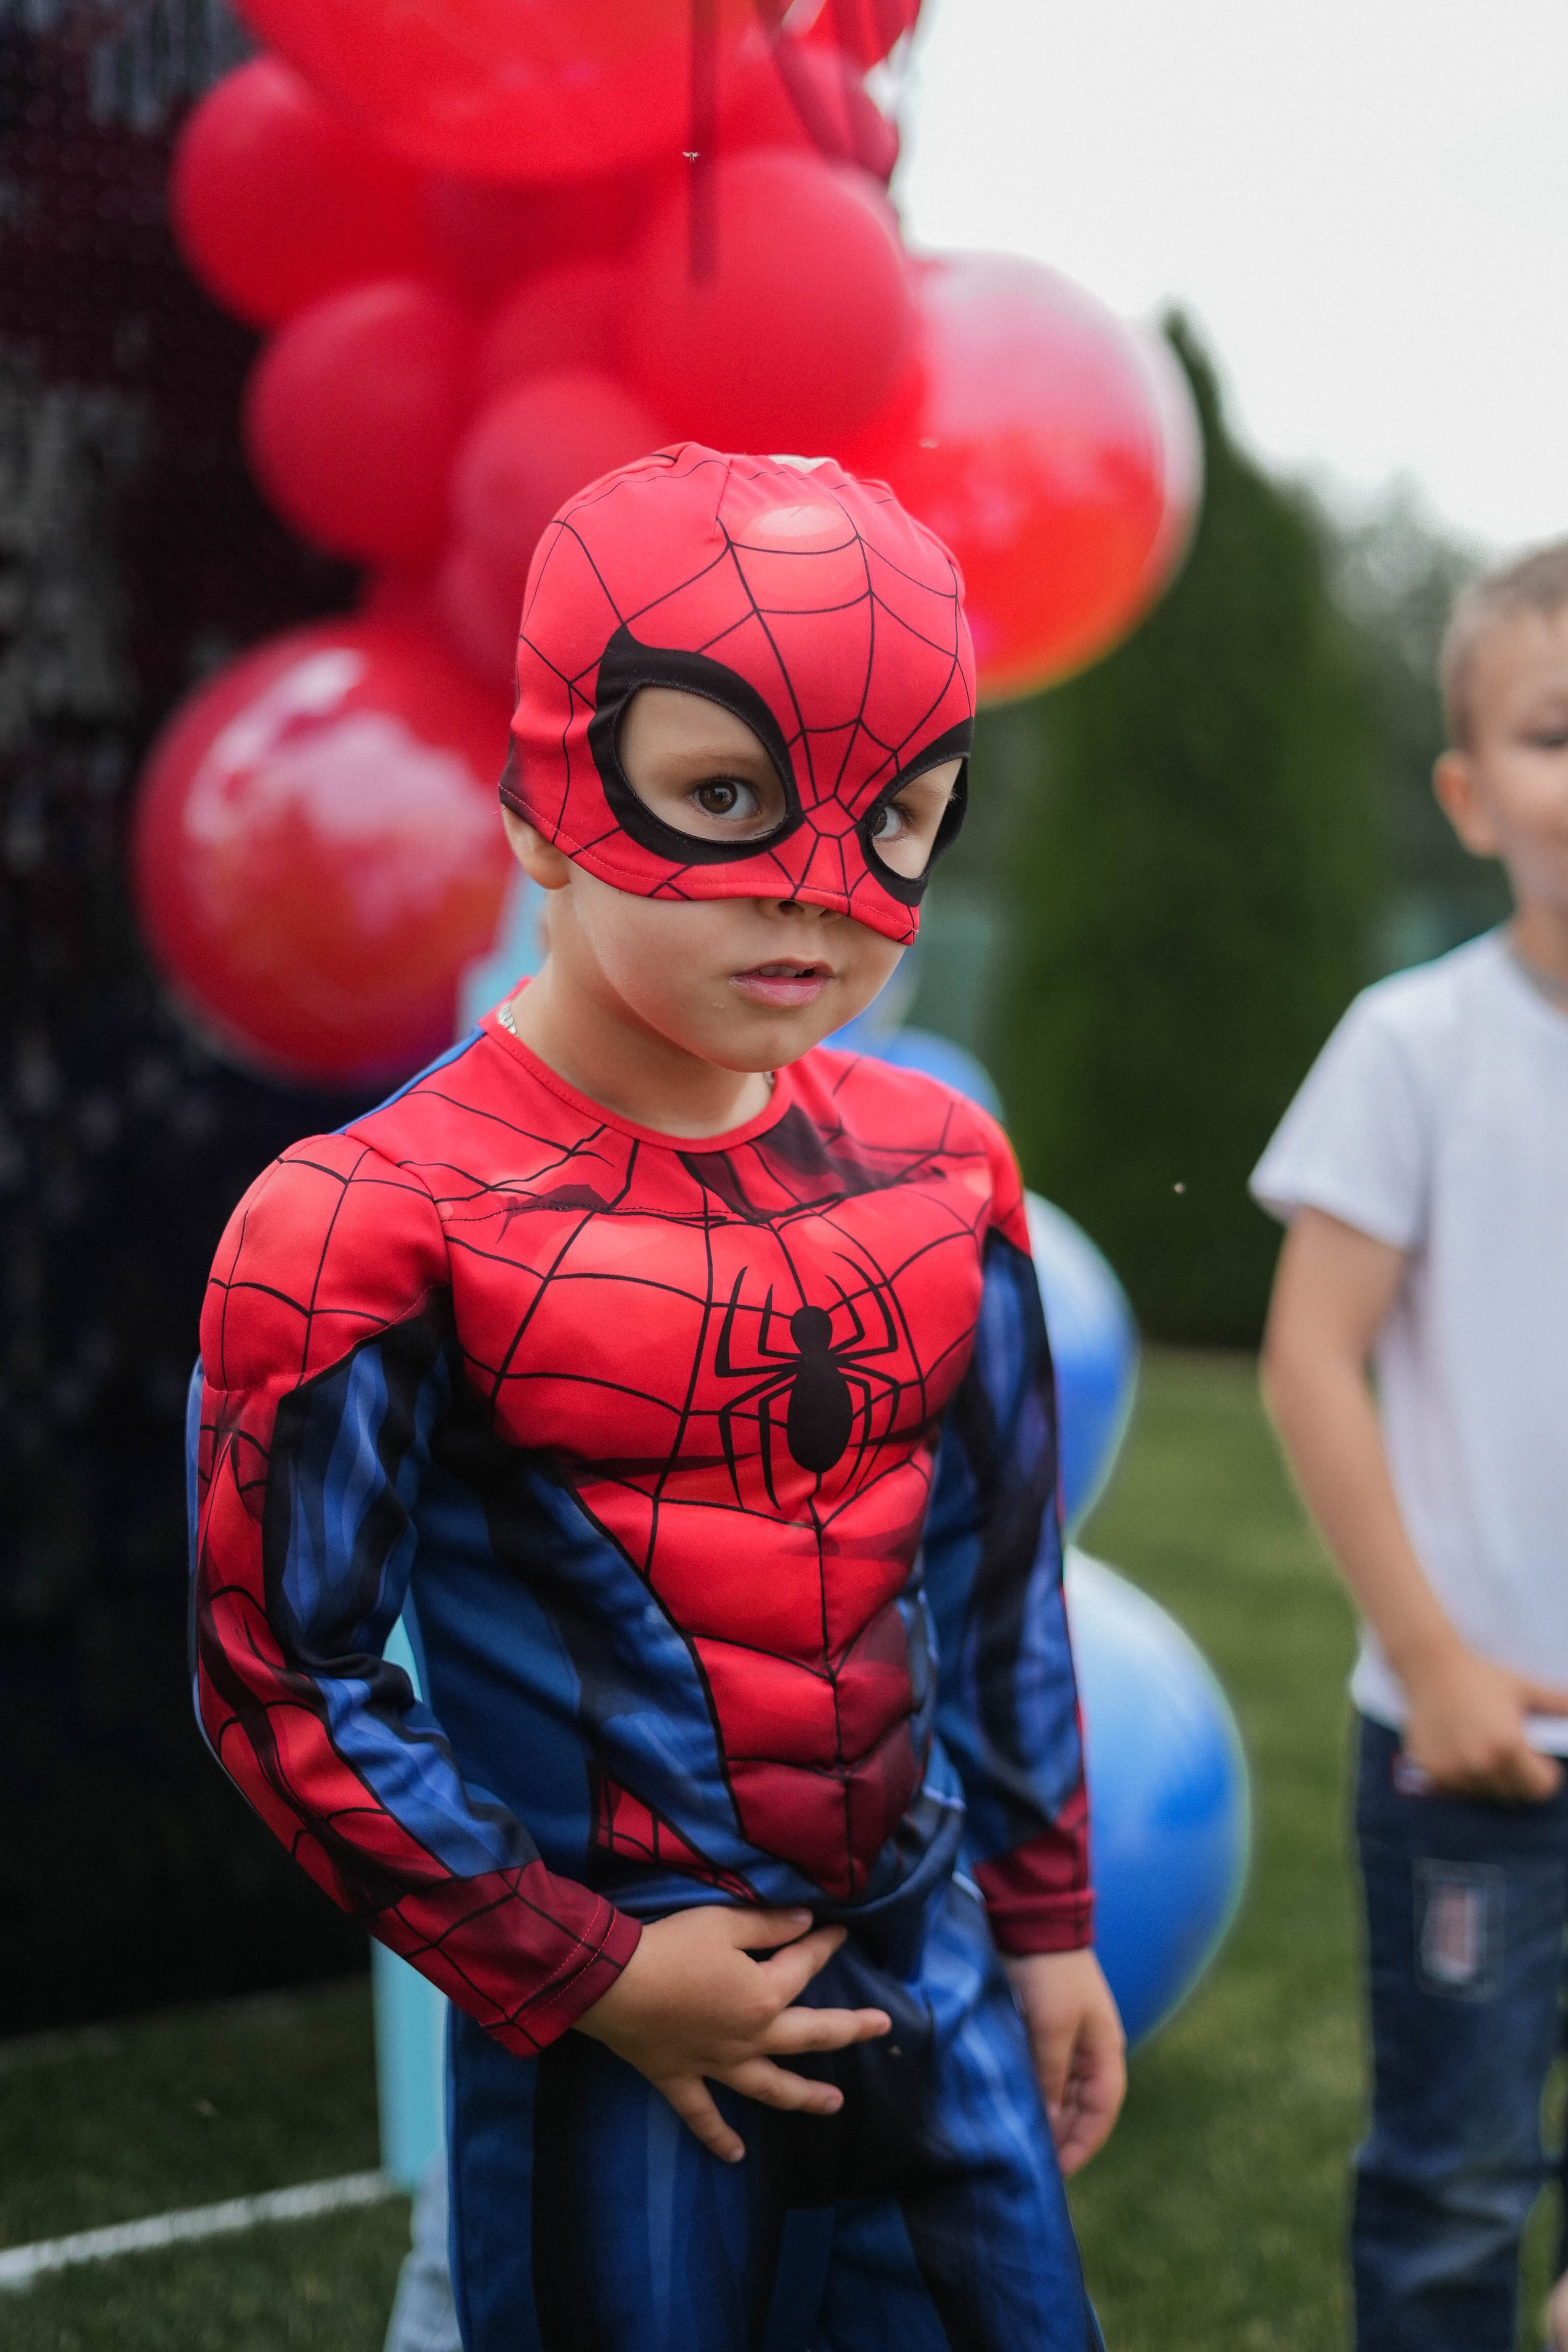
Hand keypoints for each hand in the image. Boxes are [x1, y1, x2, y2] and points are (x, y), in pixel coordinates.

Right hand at [574, 1905, 889, 2162]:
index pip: (803, 1967)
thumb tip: (807, 1924)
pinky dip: (719, 2137)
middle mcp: (749, 2038)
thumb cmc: (672, 1947)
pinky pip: (704, 2115)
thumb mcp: (723, 1923)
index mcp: (763, 1996)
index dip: (823, 1946)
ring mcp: (717, 2064)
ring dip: (803, 2096)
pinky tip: (735, 2156)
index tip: (838, 1933)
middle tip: (879, 2027)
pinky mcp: (681, 2079)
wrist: (613, 1984)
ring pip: (769, 2087)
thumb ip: (768, 1926)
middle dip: (847, 2030)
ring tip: (834, 2104)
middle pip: (807, 2036)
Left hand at [1003, 1947, 1124, 2176]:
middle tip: (1031, 2164)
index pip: (1101, 2112)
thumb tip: (1049, 2122)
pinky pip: (1040, 2072)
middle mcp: (1088, 2050)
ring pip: (1059, 2092)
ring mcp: (1064, 2039)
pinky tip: (1011, 2107)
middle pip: (1080, 2107)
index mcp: (1104, 2052)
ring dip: (1045, 2117)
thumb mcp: (1054, 2027)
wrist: (1034, 1919)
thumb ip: (1052, 2075)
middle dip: (1061, 2137)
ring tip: (1019, 2143)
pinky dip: (1031, 2092)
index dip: (1083, 2144)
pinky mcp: (1039, 2028)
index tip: (1058, 2172)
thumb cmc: (1051, 1973)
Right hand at [1402, 1640, 1567, 1801]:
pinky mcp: (1431, 1771)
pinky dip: (1464, 1777)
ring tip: (1484, 1749)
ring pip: (1484, 1794)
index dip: (1545, 1776)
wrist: (1428, 1666)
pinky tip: (1461, 1750)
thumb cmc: (1480, 1676)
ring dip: (1490, 1780)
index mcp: (1508, 1746)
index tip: (1540, 1762)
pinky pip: (1458, 1789)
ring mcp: (1453, 1770)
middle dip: (1519, 1778)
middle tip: (1511, 1752)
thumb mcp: (1523, 1687)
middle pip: (1513, 1794)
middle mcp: (1480, 1764)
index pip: (1539, 1788)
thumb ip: (1558, 1703)